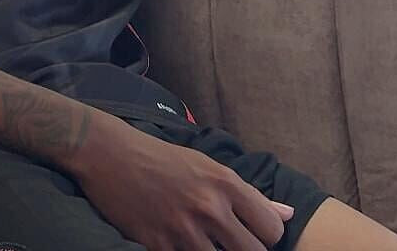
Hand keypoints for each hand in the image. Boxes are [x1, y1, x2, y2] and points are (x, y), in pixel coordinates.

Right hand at [68, 114, 291, 250]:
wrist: (108, 154)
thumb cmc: (162, 159)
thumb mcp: (208, 166)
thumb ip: (249, 194)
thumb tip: (288, 214)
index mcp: (226, 184)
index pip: (272, 230)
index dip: (266, 239)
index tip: (252, 237)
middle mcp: (209, 207)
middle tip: (230, 245)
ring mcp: (183, 229)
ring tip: (204, 243)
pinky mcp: (157, 244)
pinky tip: (178, 244)